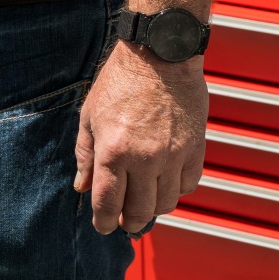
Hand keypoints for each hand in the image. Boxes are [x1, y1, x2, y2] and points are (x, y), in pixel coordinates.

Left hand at [73, 42, 206, 234]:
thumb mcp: (90, 115)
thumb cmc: (120, 80)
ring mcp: (173, 155)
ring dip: (154, 208)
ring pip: (166, 203)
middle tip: (125, 219)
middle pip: (140, 211)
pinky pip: (189, 184)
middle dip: (129, 222)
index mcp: (113, 151)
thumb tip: (83, 187)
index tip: (103, 225)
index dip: (104, 222)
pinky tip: (167, 179)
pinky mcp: (195, 147)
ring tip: (146, 199)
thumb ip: (85, 155)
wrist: (160, 54)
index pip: (108, 204)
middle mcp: (144, 159)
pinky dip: (177, 188)